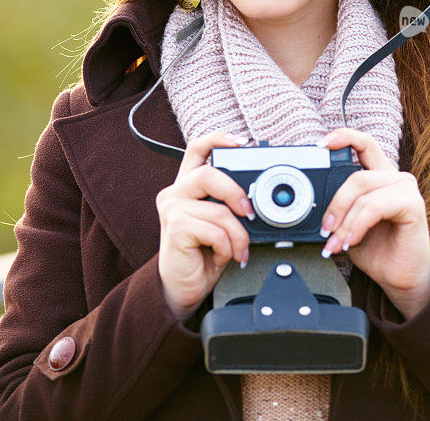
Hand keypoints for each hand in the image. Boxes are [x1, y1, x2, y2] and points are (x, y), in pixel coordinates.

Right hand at [156, 130, 253, 322]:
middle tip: (249, 213)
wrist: (183, 289)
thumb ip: (229, 204)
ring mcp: (172, 209)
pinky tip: (221, 257)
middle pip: (209, 174)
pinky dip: (227, 248)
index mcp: (188, 185)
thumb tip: (257, 199)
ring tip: (237, 250)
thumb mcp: (220, 223)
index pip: (197, 148)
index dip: (218, 139)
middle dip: (236, 193)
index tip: (241, 143)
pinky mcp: (175, 229)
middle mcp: (176, 192)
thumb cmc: (204, 254)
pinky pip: (215, 232)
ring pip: (219, 210)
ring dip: (238, 235)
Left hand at [317, 128, 429, 319]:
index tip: (321, 144)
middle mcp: (393, 176)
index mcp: (378, 174)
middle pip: (355, 174)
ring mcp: (405, 188)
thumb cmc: (375, 249)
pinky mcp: (413, 205)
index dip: (343, 137)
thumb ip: (337, 206)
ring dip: (344, 220)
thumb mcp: (347, 223)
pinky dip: (358, 225)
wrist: (398, 278)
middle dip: (334, 204)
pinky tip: (352, 240)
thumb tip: (311, 204)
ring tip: (336, 241)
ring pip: (362, 190)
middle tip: (324, 228)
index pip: (363, 143)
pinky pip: (375, 207)